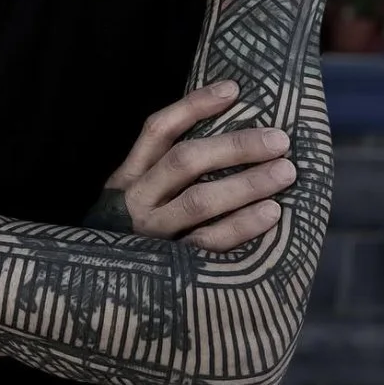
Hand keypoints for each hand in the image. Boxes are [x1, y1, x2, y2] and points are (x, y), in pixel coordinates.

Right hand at [86, 82, 294, 251]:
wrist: (97, 295)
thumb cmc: (134, 232)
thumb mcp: (136, 194)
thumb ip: (166, 169)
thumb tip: (226, 128)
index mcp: (128, 176)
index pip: (158, 129)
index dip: (194, 106)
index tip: (233, 89)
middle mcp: (136, 200)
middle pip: (185, 161)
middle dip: (236, 146)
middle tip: (279, 140)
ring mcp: (151, 234)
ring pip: (199, 201)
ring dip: (246, 183)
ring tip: (285, 172)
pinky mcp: (167, 266)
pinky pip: (208, 243)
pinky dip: (242, 227)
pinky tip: (271, 214)